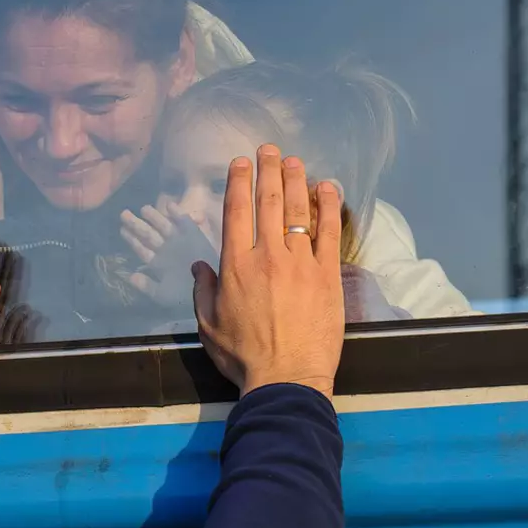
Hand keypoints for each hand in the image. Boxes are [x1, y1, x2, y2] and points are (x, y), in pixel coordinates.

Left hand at [119, 203, 216, 305]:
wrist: (211, 290)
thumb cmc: (186, 294)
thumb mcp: (163, 294)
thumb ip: (146, 286)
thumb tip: (131, 276)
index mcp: (159, 263)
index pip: (142, 249)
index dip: (132, 240)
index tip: (122, 229)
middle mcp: (167, 250)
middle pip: (149, 235)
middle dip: (136, 224)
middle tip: (123, 214)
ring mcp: (180, 241)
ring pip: (163, 226)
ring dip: (154, 217)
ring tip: (143, 208)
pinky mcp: (194, 235)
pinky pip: (184, 222)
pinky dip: (178, 214)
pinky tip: (169, 206)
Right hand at [190, 145, 345, 397]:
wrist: (286, 377)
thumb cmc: (243, 357)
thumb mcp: (209, 326)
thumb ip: (202, 292)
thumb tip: (198, 267)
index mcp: (235, 266)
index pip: (236, 212)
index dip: (237, 182)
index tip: (240, 162)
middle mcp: (267, 256)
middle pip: (268, 202)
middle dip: (267, 170)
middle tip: (269, 149)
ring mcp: (300, 263)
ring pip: (298, 211)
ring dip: (295, 180)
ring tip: (294, 161)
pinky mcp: (327, 275)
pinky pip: (329, 232)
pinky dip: (329, 207)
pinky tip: (328, 187)